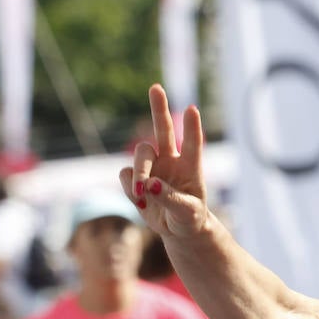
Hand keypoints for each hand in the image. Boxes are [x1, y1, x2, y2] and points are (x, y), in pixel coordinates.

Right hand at [121, 84, 210, 239]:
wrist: (178, 230)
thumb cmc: (190, 219)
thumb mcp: (187, 212)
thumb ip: (170, 198)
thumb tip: (149, 184)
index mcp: (191, 167)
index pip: (192, 144)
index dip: (191, 128)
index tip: (192, 109)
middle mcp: (171, 161)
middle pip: (162, 130)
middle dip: (159, 109)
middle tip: (156, 88)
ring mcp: (153, 167)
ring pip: (140, 155)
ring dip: (139, 173)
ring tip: (142, 195)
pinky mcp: (136, 178)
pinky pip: (126, 175)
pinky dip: (129, 188)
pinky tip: (140, 203)